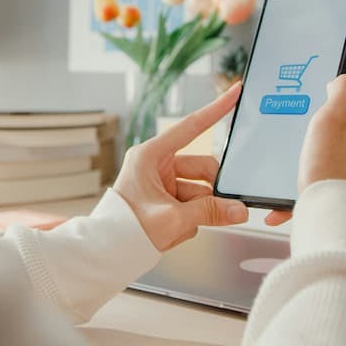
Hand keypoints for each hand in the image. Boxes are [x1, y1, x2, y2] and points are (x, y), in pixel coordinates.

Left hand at [113, 83, 248, 251]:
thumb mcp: (172, 219)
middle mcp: (156, 165)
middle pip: (202, 168)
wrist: (106, 253)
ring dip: (199, 212)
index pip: (191, 127)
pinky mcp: (166, 201)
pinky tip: (172, 233)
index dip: (216, 110)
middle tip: (226, 207)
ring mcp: (162, 184)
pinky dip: (189, 221)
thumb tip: (239, 210)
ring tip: (184, 227)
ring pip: (200, 191)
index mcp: (151, 155)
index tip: (235, 92)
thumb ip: (209, 212)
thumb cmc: (124, 229)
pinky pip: (192, 207)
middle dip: (211, 191)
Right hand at [297, 66, 345, 194]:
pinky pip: (320, 171)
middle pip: (341, 113)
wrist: (333, 216)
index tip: (317, 76)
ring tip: (290, 150)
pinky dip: (304, 174)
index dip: (335, 74)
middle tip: (298, 112)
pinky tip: (287, 186)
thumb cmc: (332, 170)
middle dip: (318, 111)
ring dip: (308, 145)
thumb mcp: (334, 118)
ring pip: (329, 143)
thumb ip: (344, 90)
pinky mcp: (343, 182)